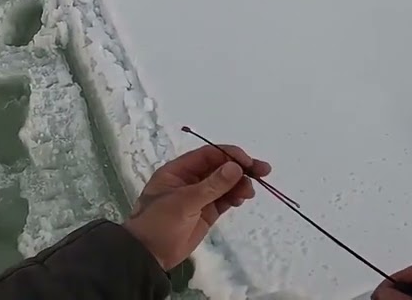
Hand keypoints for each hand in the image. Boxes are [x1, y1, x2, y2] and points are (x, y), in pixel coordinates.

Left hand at [123, 144, 270, 269]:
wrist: (148, 256)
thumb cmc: (160, 223)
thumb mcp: (185, 202)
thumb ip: (212, 185)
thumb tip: (236, 167)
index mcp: (178, 171)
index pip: (209, 155)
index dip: (230, 155)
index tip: (249, 162)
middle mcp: (190, 180)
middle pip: (220, 168)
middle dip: (241, 168)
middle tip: (263, 171)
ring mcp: (199, 197)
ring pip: (224, 184)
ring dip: (239, 184)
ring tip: (249, 193)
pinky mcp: (206, 213)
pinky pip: (224, 200)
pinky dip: (235, 197)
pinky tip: (243, 198)